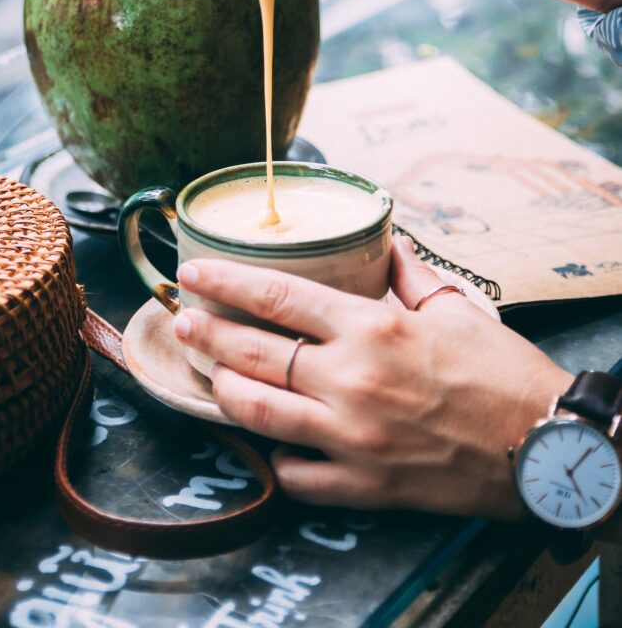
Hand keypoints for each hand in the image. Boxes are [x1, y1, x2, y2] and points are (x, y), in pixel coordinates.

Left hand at [173, 239, 571, 519]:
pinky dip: (276, 457)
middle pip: (252, 350)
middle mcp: (352, 379)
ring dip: (223, 389)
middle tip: (181, 319)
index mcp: (372, 328)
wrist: (545, 447)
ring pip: (258, 411)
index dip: (224, 281)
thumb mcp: (458, 309)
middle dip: (205, 331)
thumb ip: (410, 273)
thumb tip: (387, 241)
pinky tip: (268, 442)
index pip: (276, 296)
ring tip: (209, 373)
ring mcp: (352, 437)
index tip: (192, 272)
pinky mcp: (364, 486)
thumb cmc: (502, 372)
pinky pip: (295, 475)